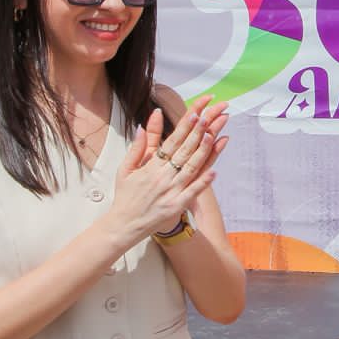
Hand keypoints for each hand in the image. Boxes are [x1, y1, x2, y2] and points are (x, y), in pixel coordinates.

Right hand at [108, 98, 229, 244]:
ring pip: (191, 168)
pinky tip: (214, 171)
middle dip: (199, 132)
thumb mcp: (125, 169)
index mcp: (151, 166)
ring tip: (215, 135)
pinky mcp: (176, 205)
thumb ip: (137, 148)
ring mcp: (171, 191)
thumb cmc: (126, 195)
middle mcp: (162, 176)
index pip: (171, 141)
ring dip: (204, 151)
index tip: (195, 113)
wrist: (123, 225)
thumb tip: (141, 126)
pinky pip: (192, 192)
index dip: (184, 127)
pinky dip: (203, 182)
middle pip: (184, 150)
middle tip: (211, 117)